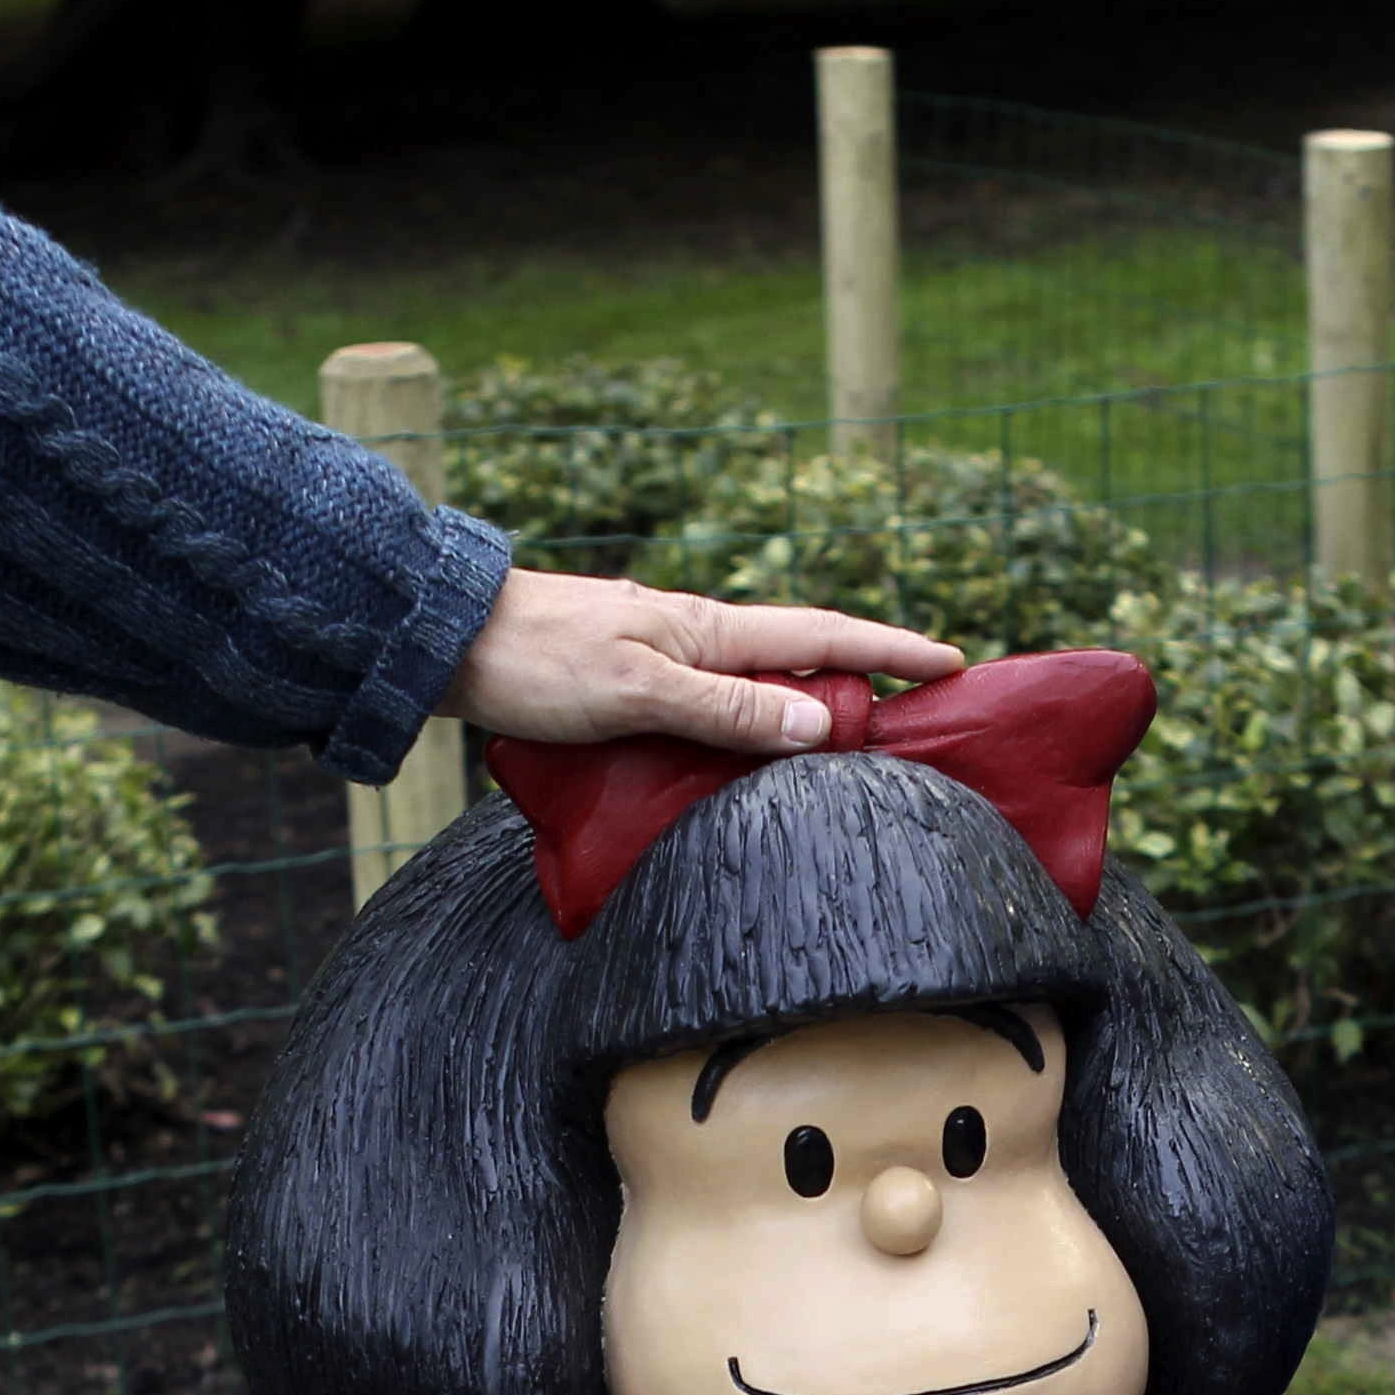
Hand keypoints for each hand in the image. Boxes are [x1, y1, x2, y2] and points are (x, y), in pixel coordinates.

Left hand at [435, 568, 963, 749]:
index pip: (822, 635)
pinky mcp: (630, 686)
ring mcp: (662, 660)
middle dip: (862, 680)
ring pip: (755, 688)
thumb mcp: (640, 689)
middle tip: (915, 717)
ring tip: (846, 753)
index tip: (951, 662)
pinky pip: (714, 710)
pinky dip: (750, 730)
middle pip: (799, 660)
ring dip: (804, 711)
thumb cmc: (537, 662)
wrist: (443, 643)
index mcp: (709, 631)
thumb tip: (823, 722)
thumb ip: (728, 709)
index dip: (889, 649)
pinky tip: (746, 763)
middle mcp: (695, 639)